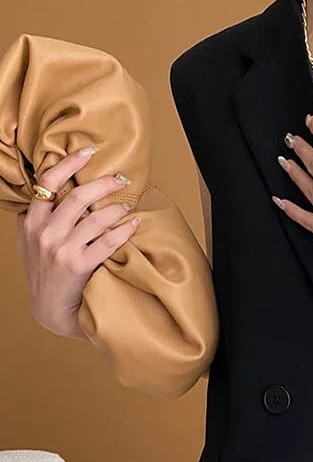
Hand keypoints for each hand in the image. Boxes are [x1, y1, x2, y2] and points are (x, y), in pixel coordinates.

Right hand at [16, 147, 140, 338]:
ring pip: (94, 217)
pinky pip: (107, 241)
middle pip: (77, 196)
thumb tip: (51, 189)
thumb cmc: (43, 273)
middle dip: (103, 183)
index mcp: (30, 221)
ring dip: (116, 208)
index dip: (69, 163)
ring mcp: (61, 249)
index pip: (47, 182)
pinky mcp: (78, 266)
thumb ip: (38, 217)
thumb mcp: (29, 242)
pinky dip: (123, 230)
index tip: (88, 152)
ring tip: (127, 206)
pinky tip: (133, 225)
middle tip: (120, 179)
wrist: (48, 309)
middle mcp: (44, 232)